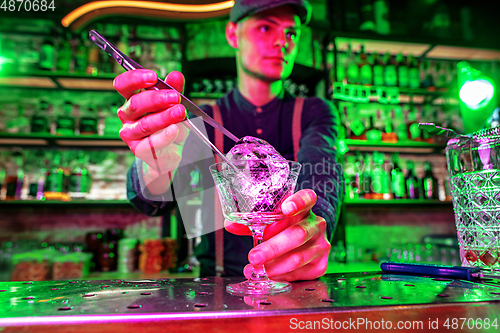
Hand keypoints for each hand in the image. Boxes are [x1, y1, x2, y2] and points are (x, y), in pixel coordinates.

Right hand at [113, 70, 188, 188]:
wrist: (170, 151)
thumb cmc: (168, 124)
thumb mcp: (174, 105)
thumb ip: (175, 90)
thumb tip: (176, 76)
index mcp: (131, 98)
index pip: (123, 85)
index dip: (135, 79)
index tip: (153, 76)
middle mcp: (127, 115)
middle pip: (135, 104)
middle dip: (156, 99)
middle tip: (175, 97)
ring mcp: (131, 133)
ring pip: (144, 124)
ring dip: (163, 117)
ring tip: (180, 112)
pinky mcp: (139, 150)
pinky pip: (151, 143)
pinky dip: (164, 136)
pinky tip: (174, 129)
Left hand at [225, 189, 330, 281]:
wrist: (305, 244)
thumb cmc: (284, 228)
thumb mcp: (270, 221)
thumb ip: (251, 222)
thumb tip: (230, 224)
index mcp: (305, 207)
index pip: (307, 198)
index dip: (298, 202)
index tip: (286, 208)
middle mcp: (317, 224)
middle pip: (298, 234)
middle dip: (273, 247)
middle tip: (254, 256)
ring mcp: (322, 245)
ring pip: (298, 257)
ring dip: (274, 266)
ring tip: (256, 269)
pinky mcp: (321, 264)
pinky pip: (300, 273)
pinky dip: (281, 276)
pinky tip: (270, 275)